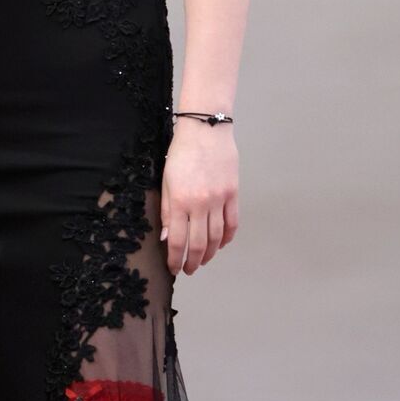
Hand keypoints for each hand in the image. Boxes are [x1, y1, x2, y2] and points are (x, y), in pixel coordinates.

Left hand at [160, 120, 238, 275]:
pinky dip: (228, 237)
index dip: (176, 259)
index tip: (174, 268)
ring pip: (217, 237)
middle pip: (199, 244)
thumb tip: (166, 237)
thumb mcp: (166, 181)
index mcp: (180, 202)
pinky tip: (221, 244)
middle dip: (193, 261)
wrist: (206, 130)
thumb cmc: (181, 153)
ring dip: (210, 253)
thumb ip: (166, 210)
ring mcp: (220, 200)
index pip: (178, 240)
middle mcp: (201, 204)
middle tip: (189, 269)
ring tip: (203, 260)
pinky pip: (232, 222)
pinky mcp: (233, 194)